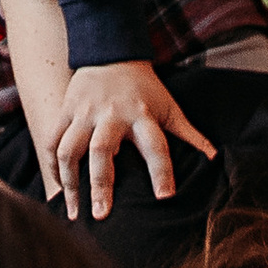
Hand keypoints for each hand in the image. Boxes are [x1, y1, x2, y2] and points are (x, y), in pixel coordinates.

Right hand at [40, 61, 214, 223]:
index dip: (162, 171)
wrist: (111, 52)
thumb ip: (189, 134)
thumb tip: (213, 158)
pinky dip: (53, 166)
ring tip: (72, 211)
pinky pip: (53, 141)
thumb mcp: (169, 107)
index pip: (155, 146)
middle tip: (100, 215)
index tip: (164, 197)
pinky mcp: (66, 110)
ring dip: (69, 182)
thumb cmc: (144, 87)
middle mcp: (111, 115)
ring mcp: (85, 112)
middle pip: (101, 151)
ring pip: (69, 149)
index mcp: (142, 115)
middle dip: (99, 184)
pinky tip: (59, 187)